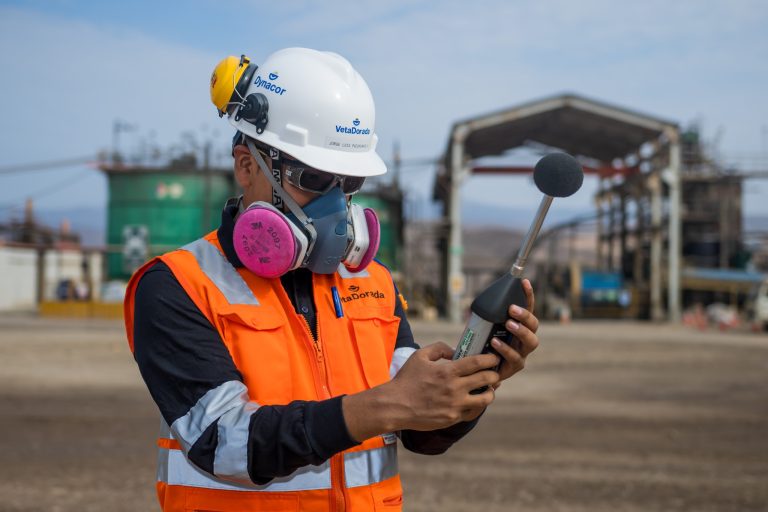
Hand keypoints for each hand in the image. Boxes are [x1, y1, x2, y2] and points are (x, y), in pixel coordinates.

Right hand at [383, 342, 499, 430]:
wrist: (395, 406)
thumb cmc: (406, 379)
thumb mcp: (419, 356)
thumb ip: (439, 348)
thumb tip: (455, 351)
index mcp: (447, 371)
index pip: (477, 362)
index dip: (490, 359)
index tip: (494, 358)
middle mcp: (454, 389)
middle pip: (486, 379)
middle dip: (494, 374)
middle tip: (494, 372)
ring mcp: (455, 406)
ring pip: (485, 399)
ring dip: (490, 392)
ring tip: (488, 389)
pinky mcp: (452, 419)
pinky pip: (473, 412)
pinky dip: (477, 406)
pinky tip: (475, 401)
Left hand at [492, 278, 538, 387]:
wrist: (478, 369)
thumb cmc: (483, 344)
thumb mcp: (484, 327)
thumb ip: (486, 316)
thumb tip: (482, 300)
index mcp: (519, 326)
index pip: (527, 309)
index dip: (527, 295)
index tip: (523, 282)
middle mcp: (525, 339)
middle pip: (534, 325)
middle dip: (525, 315)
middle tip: (512, 309)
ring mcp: (522, 353)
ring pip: (531, 342)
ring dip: (521, 331)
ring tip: (508, 324)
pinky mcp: (515, 366)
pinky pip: (515, 358)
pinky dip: (505, 349)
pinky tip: (495, 342)